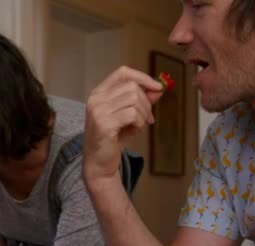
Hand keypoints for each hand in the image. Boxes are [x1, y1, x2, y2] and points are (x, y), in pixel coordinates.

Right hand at [83, 66, 163, 182]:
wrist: (99, 163)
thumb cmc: (113, 139)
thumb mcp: (129, 116)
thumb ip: (142, 101)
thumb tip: (158, 88)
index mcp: (99, 93)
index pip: (123, 73)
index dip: (142, 77)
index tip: (157, 87)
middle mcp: (96, 99)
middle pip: (132, 87)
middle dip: (146, 102)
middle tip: (147, 118)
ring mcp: (98, 110)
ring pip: (134, 99)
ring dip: (142, 114)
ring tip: (138, 126)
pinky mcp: (104, 123)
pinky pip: (132, 114)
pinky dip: (138, 122)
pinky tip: (134, 131)